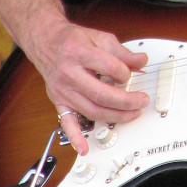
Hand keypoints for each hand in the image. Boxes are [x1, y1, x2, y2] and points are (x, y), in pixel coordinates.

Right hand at [30, 19, 148, 155]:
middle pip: (101, 94)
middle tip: (141, 100)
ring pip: (91, 110)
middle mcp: (69, 74)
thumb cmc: (72, 40)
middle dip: (126, 101)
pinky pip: (66, 122)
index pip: (108, 66)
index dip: (125, 72)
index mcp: (79, 53)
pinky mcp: (59, 101)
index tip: (131, 74)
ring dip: (115, 116)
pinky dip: (75, 137)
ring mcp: (64, 90)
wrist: (46, 42)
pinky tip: (84, 148)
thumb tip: (141, 62)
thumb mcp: (99, 37)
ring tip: (132, 114)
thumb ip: (121, 52)